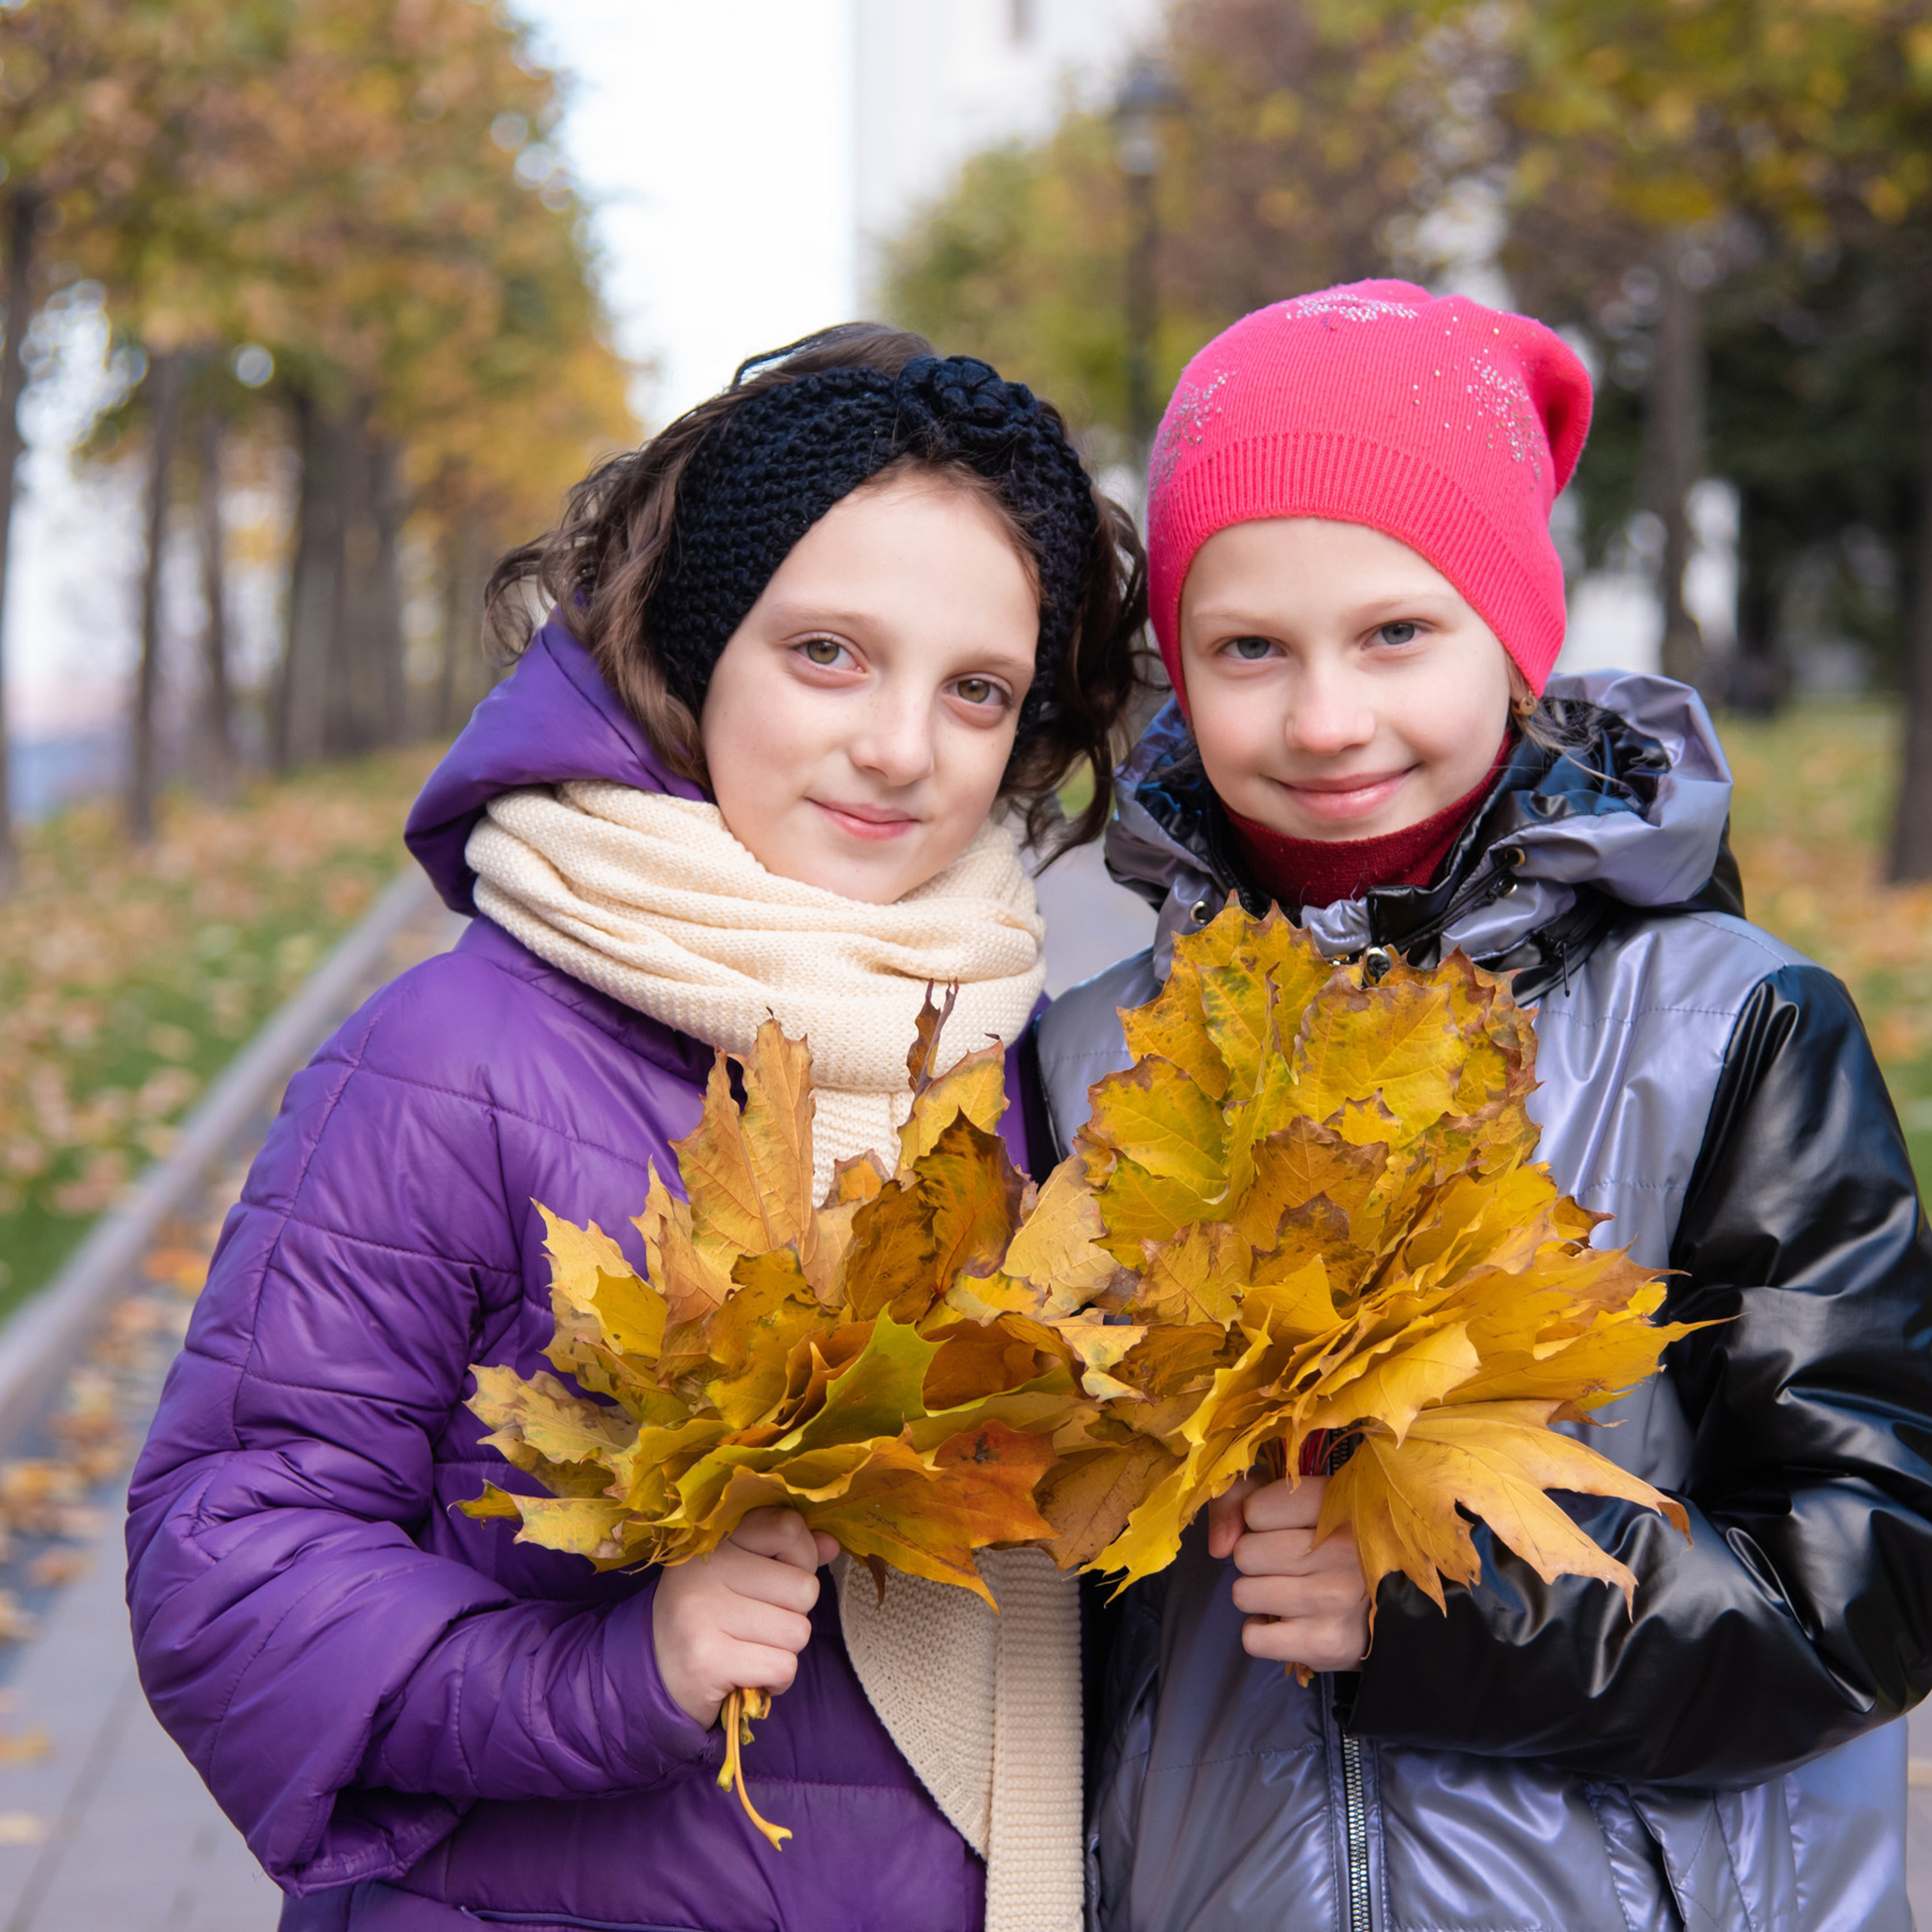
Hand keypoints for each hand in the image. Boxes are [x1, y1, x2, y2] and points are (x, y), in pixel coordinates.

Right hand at [652, 1508, 838, 1727]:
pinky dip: (776, 1680)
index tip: (782, 1573)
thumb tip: (832, 1543)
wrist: (652, 1672)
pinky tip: (749, 1674)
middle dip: (793, 1613)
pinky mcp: (707, 1660)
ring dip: (784, 1649)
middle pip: (804, 1588)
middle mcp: (706, 1569)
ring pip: (798, 1631)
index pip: (786, 1526)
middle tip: (757, 1623)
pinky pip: (783, 1667)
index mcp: (716, 1539)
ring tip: (750, 1648)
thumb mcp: (741, 1571)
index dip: (802, 1555)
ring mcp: (702, 1613)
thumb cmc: (709, 1615)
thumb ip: (787, 1553)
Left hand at [1208, 1474, 1369, 1672]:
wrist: (1390, 1604)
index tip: (1285, 1526)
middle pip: (1245, 1553)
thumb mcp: (1296, 1500)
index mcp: (1339, 1502)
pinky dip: (1261, 1632)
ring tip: (1289, 1590)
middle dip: (1256, 1558)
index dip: (1257, 1518)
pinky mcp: (1326, 1643)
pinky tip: (1288, 1620)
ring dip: (1257, 1593)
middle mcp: (1343, 1549)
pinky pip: (1253, 1638)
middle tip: (1289, 1563)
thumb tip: (1218, 1546)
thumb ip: (1240, 1497)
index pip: (1254, 1510)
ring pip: (1244, 1593)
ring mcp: (1335, 1598)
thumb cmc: (1330, 1540)